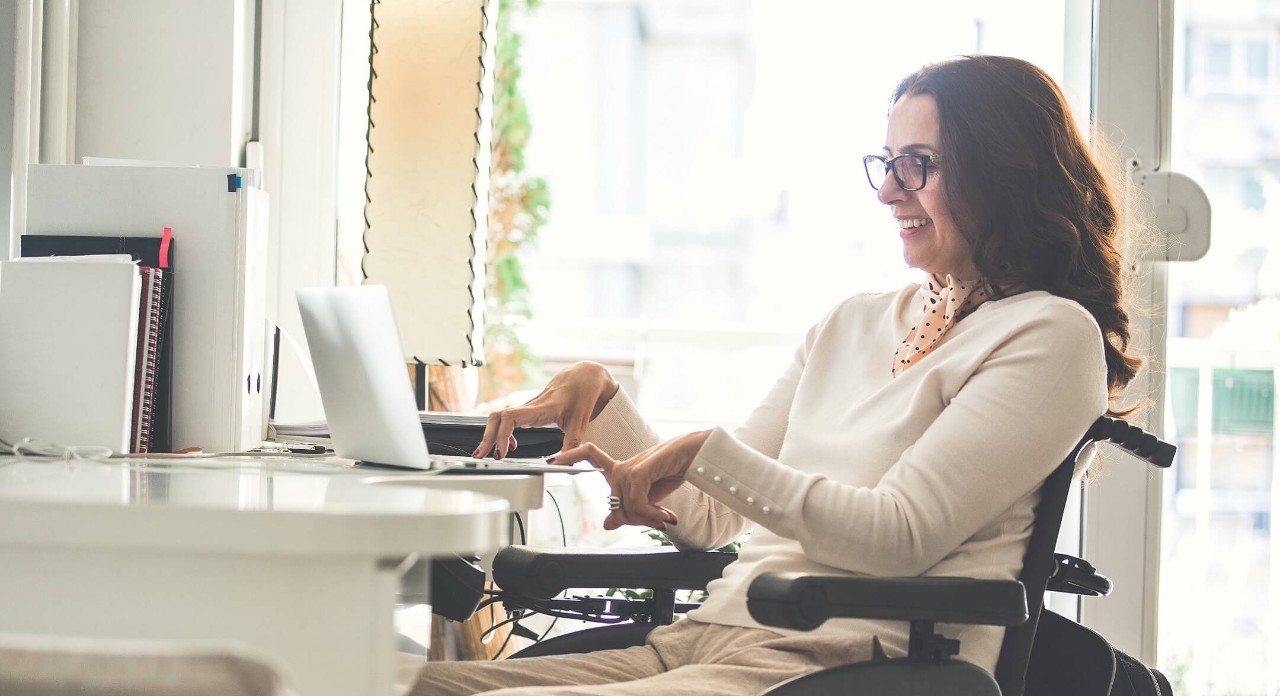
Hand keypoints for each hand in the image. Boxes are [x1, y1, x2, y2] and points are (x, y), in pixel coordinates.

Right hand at [472, 361, 619, 458]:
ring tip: (489, 453)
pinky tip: (509, 445)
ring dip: (491, 435)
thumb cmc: (582, 395)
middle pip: (497, 417)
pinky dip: (502, 432)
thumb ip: (572, 446)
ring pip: (499, 416)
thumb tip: (565, 466)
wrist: (585, 377)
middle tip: (481, 456)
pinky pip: (507, 418)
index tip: (502, 453)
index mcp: (541, 408)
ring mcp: (527, 407)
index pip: (510, 417)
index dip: (501, 435)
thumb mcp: (580, 424)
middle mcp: (530, 406)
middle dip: (487, 437)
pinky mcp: (528, 409)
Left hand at [553, 430, 711, 530]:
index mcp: (622, 469)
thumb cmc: (674, 471)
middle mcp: (622, 466)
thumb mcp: (649, 498)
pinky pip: (635, 503)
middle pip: (615, 505)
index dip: (570, 456)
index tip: (552, 460)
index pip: (589, 454)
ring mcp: (629, 467)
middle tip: (659, 521)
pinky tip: (665, 515)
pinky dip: (650, 514)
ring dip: (648, 518)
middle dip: (637, 520)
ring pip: (626, 508)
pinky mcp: (638, 471)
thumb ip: (629, 509)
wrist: (697, 455)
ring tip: (666, 517)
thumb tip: (607, 523)